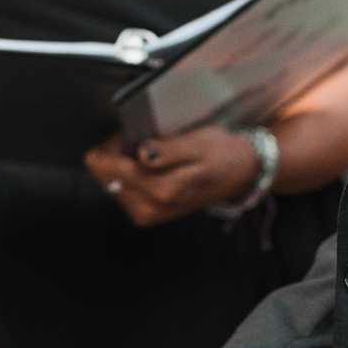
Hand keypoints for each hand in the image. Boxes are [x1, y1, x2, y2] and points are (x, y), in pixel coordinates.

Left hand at [83, 125, 262, 226]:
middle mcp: (152, 207)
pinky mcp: (148, 214)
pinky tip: (147, 165)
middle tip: (138, 140)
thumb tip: (140, 153)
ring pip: (112, 184)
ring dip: (121, 165)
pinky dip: (128, 174)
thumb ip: (168, 151)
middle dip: (115, 156)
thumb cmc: (219, 154)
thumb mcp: (198, 144)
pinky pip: (122, 191)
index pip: (112, 169)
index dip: (111, 146)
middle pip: (108, 178)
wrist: (240, 174)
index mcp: (163, 190)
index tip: (125, 134)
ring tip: (146, 151)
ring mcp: (149, 214)